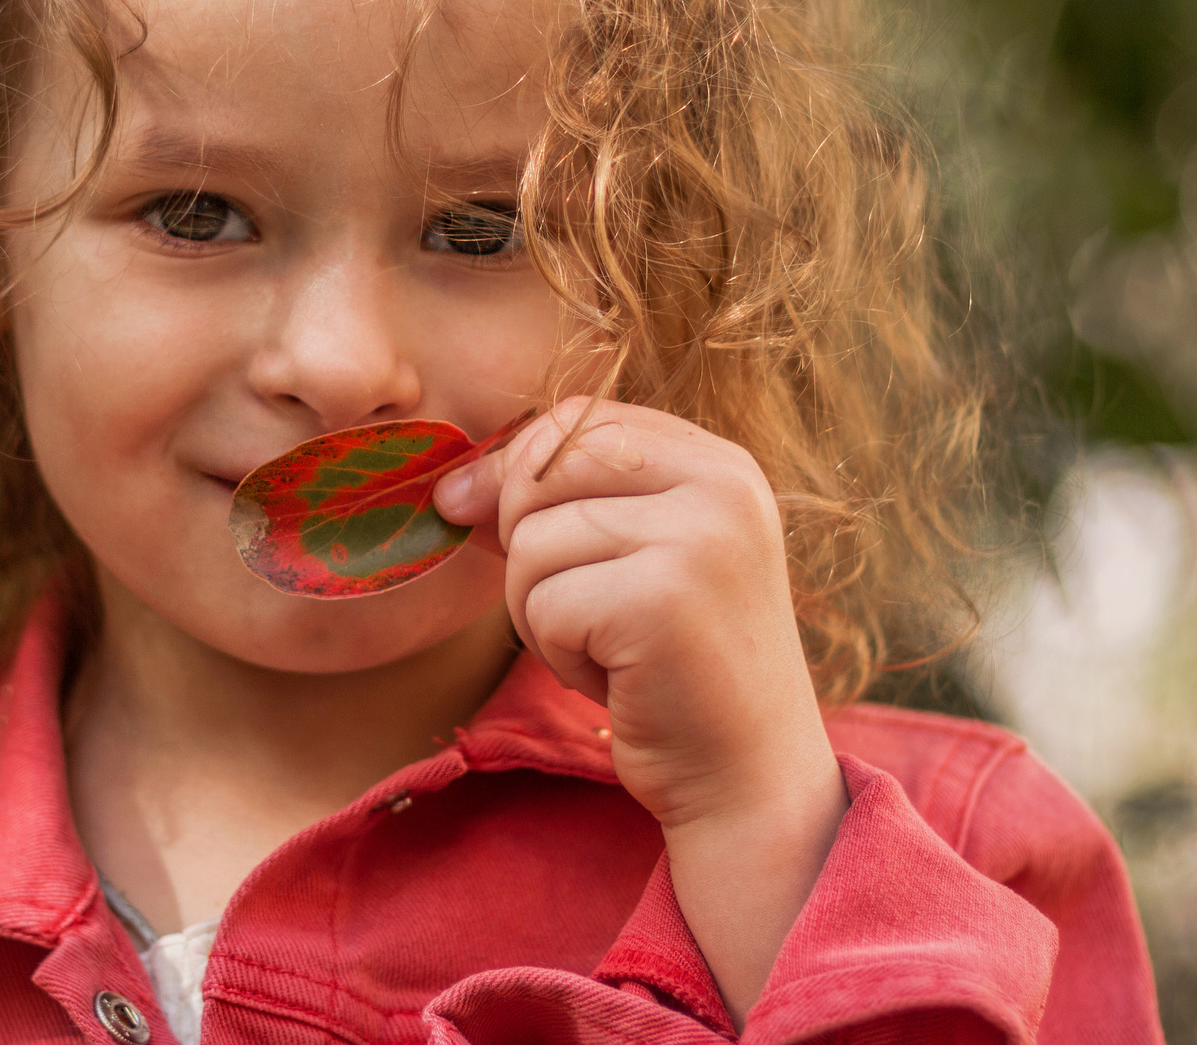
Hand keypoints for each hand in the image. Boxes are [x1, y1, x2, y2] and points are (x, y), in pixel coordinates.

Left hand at [433, 397, 849, 1015]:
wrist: (746, 779)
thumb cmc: (672, 670)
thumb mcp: (625, 562)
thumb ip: (557, 507)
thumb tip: (450, 490)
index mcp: (717, 464)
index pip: (578, 418)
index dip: (519, 468)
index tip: (501, 529)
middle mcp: (720, 486)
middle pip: (544, 468)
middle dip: (525, 545)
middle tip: (578, 611)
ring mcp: (699, 539)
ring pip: (533, 541)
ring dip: (542, 612)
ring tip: (607, 650)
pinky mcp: (662, 599)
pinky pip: (544, 603)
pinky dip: (557, 654)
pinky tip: (615, 679)